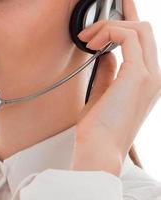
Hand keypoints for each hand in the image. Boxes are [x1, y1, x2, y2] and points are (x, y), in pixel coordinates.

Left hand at [70, 0, 160, 176]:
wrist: (98, 149)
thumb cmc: (98, 129)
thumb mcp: (103, 94)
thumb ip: (108, 72)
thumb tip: (106, 54)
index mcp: (145, 80)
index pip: (142, 41)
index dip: (131, 19)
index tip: (118, 6)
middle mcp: (153, 75)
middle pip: (144, 29)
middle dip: (117, 20)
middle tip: (91, 30)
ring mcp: (149, 74)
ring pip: (138, 29)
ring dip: (108, 27)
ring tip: (88, 39)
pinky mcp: (137, 75)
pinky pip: (127, 37)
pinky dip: (108, 33)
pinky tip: (92, 42)